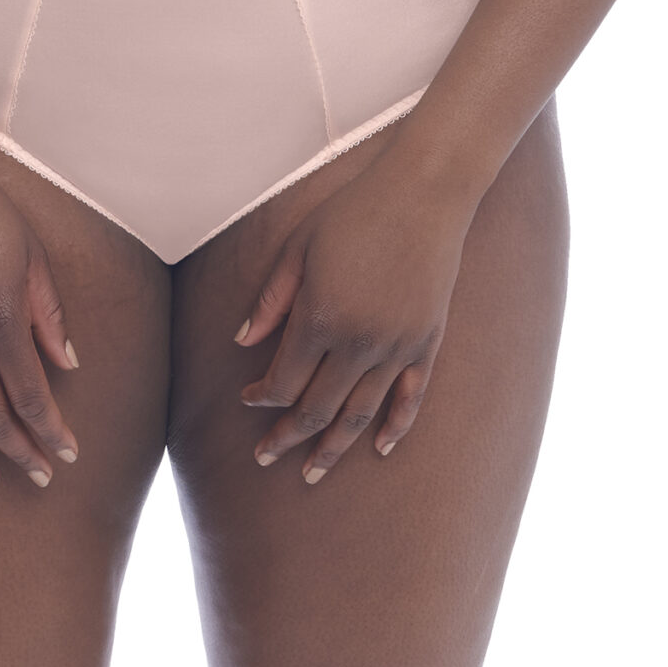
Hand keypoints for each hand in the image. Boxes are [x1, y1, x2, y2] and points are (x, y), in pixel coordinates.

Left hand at [235, 141, 476, 483]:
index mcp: (320, 317)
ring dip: (333, 449)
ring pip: (360, 415)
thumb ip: (270, 300)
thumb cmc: (353, 212)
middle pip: (317, 409)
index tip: (246, 400)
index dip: (261, 397)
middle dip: (287, 437)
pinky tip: (378, 449)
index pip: (283, 380)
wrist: (425, 192)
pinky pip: (410, 399)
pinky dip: (395, 428)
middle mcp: (359, 342)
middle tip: (264, 457)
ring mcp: (397, 347)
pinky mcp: (427, 343)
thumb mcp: (298, 248)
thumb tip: (240, 344)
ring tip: (312, 473)